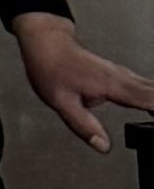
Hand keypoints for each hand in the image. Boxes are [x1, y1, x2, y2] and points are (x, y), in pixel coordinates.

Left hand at [16, 11, 153, 152]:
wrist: (46, 43)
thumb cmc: (51, 68)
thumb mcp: (62, 103)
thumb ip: (84, 126)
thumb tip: (102, 145)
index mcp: (112, 85)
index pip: (150, 99)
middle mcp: (121, 77)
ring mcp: (122, 74)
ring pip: (153, 87)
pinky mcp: (119, 74)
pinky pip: (145, 86)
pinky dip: (153, 97)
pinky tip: (152, 108)